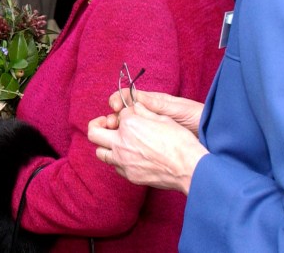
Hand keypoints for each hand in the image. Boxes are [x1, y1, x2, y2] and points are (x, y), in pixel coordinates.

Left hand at [88, 94, 207, 194]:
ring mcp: (123, 161)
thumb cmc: (179, 142)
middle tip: (106, 124)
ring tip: (116, 142)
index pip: (119, 114)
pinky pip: (115, 166)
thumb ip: (144, 111)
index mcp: (129, 124)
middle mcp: (121, 142)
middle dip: (97, 125)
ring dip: (105, 145)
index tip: (134, 116)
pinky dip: (117, 159)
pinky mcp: (130, 176)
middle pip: (94, 132)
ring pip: (100, 153)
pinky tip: (129, 156)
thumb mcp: (163, 118)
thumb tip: (134, 107)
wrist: (189, 169)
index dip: (127, 113)